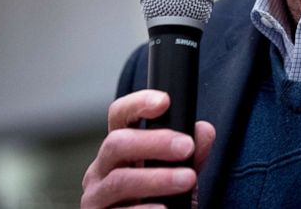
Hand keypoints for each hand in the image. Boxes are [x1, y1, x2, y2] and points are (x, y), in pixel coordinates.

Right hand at [81, 89, 215, 208]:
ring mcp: (96, 197)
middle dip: (154, 142)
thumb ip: (191, 154)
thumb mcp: (176, 174)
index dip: (138, 103)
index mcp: (119, 149)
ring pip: (120, 180)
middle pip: (117, 143)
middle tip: (187, 147)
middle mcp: (101, 169)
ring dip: (157, 178)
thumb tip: (204, 131)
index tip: (164, 101)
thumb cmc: (158, 201)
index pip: (120, 115)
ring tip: (188, 179)